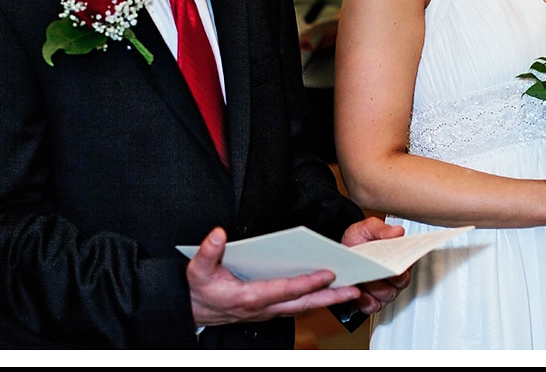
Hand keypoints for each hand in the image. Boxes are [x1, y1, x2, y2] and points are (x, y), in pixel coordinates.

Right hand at [186, 227, 360, 325]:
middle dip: (330, 297)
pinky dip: (313, 300)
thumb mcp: (198, 269)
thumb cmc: (198, 290)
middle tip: (354, 290)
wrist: (191, 310)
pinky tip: (326, 292)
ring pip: (302, 307)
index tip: (328, 274)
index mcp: (250, 297)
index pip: (286, 290)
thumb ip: (208, 251)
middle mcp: (263, 307)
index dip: (308, 283)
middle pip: (302, 304)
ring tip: (349, 290)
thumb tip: (218, 234)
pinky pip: (296, 306)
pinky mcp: (268, 310)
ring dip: (326, 300)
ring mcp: (267, 311)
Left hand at [341, 217, 410, 314]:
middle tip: (379, 266)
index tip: (397, 257)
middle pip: (401, 280)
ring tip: (364, 277)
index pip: (410, 261)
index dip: (406, 261)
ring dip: (376, 287)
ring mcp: (385, 290)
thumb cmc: (357, 240)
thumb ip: (380, 229)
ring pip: (387, 294)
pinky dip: (366, 300)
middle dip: (390, 274)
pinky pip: (373, 306)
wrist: (341, 254)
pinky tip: (359, 291)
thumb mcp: (366, 229)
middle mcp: (395, 276)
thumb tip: (397, 231)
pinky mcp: (372, 302)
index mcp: (398, 256)